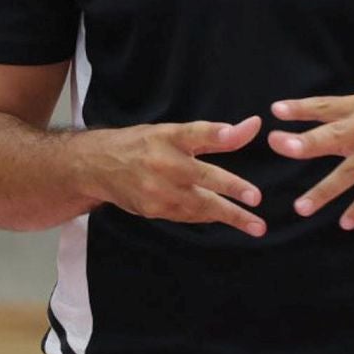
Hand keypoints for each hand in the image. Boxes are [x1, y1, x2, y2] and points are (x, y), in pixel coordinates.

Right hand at [83, 116, 266, 236]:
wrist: (97, 166)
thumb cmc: (143, 144)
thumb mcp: (173, 132)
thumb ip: (214, 134)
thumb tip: (254, 126)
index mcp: (169, 137)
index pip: (198, 132)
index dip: (220, 133)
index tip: (244, 130)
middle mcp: (164, 162)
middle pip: (203, 175)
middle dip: (231, 188)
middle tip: (256, 198)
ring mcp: (157, 190)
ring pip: (199, 205)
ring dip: (229, 216)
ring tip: (256, 226)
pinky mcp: (153, 210)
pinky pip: (188, 215)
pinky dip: (208, 217)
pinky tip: (225, 219)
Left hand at [269, 95, 353, 229]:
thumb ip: (330, 116)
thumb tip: (285, 117)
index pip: (325, 106)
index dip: (301, 108)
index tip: (276, 111)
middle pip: (335, 134)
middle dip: (307, 142)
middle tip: (281, 145)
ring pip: (349, 172)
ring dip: (324, 191)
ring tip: (301, 207)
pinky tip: (344, 223)